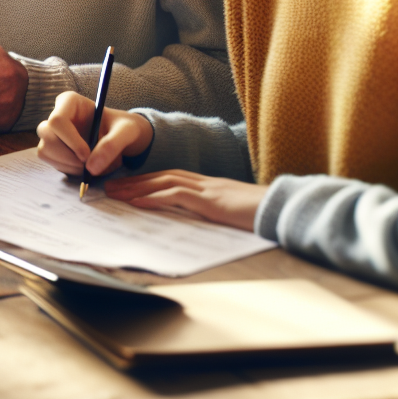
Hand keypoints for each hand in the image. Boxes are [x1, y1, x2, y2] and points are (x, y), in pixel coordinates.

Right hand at [36, 90, 153, 178]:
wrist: (122, 137)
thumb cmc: (123, 128)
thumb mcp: (126, 132)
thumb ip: (112, 145)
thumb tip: (91, 168)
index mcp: (70, 102)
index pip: (57, 120)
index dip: (70, 140)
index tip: (87, 155)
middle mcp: (57, 115)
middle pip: (46, 135)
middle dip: (67, 155)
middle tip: (89, 165)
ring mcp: (53, 133)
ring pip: (44, 150)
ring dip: (66, 164)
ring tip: (90, 167)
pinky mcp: (54, 149)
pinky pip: (51, 161)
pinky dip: (67, 169)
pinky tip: (83, 168)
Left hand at [105, 170, 268, 231]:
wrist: (287, 210)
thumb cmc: (265, 216)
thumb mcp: (234, 214)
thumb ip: (215, 213)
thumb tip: (196, 222)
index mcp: (211, 186)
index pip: (172, 178)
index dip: (147, 180)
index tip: (127, 185)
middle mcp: (206, 183)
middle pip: (162, 176)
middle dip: (134, 180)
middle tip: (109, 186)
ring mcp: (209, 190)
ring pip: (164, 182)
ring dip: (136, 187)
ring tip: (114, 193)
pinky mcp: (211, 202)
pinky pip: (176, 196)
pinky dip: (153, 198)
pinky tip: (135, 202)